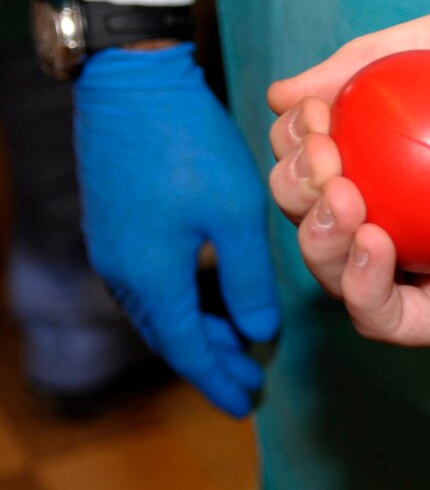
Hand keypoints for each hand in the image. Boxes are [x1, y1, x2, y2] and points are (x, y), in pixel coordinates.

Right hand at [74, 43, 281, 416]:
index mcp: (151, 276)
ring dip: (195, 332)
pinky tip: (209, 294)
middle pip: (168, 336)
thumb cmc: (190, 144)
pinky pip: (148, 285)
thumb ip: (248, 279)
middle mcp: (122, 271)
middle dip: (208, 362)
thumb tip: (257, 332)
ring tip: (234, 344)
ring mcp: (111, 248)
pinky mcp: (114, 225)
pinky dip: (181, 303)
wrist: (129, 86)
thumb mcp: (236, 213)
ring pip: (158, 312)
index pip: (187, 349)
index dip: (217, 379)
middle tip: (244, 383)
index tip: (245, 404)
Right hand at [268, 2, 429, 346]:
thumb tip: (283, 95)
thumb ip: (372, 52)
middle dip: (293, 188)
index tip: (315, 118)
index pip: (325, 164)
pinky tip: (371, 239)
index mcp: (411, 168)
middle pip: (316, 218)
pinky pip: (383, 318)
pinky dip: (358, 283)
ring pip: (337, 272)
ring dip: (315, 233)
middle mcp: (418, 223)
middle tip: (327, 156)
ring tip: (347, 194)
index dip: (298, 144)